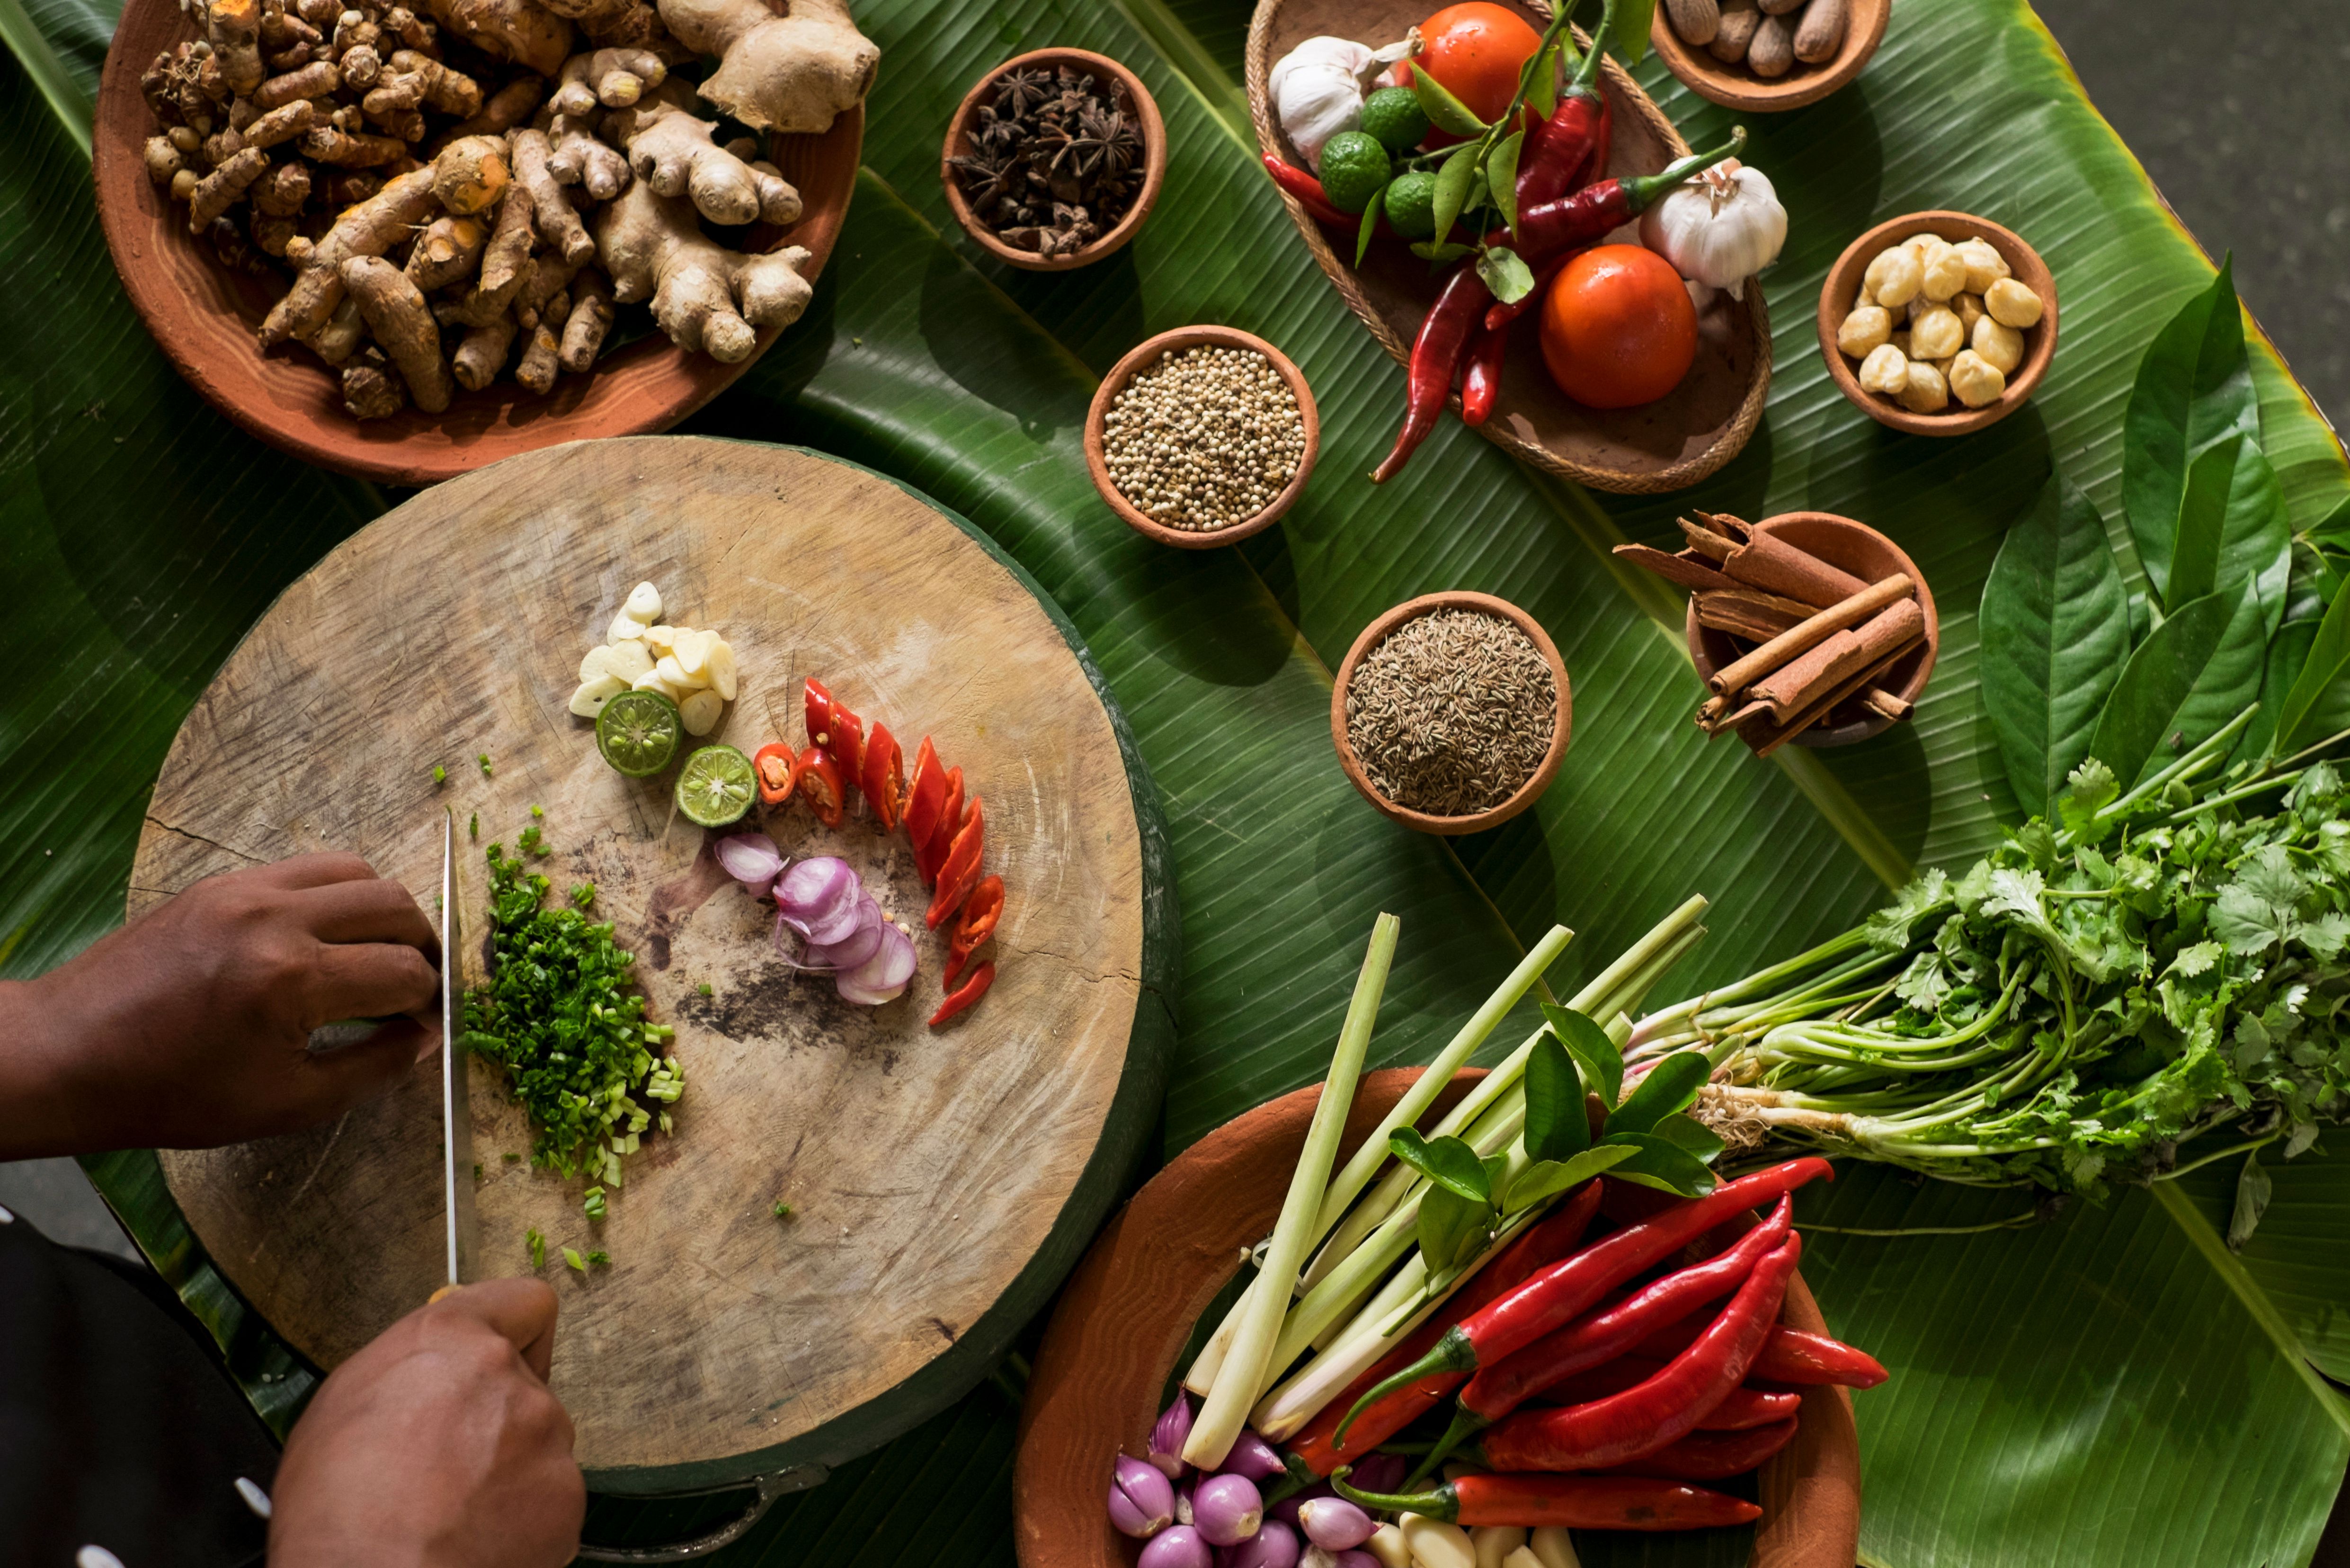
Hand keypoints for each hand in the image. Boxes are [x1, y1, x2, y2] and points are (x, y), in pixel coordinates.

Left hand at [0, 852, 439, 1157]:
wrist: (68, 1054)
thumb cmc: (172, 1094)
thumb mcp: (286, 1105)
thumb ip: (372, 1069)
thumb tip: (424, 1037)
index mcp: (292, 981)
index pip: (404, 973)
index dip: (429, 1004)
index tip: (425, 1026)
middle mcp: (275, 919)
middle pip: (395, 906)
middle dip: (422, 950)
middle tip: (416, 988)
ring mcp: (245, 890)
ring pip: (358, 871)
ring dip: (384, 913)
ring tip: (377, 954)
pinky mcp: (221, 880)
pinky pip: (307, 867)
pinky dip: (337, 896)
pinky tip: (325, 937)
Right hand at [270, 1279, 583, 1567]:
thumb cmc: (334, 1509)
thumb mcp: (342, 1405)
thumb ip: (408, 1368)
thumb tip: (434, 1371)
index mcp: (451, 1340)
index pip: (524, 1302)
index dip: (513, 1332)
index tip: (500, 1357)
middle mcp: (507, 1376)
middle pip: (525, 1385)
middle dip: (496, 1417)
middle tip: (447, 1462)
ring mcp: (544, 1436)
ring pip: (537, 1443)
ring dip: (508, 1469)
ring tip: (452, 1509)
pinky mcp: (566, 1495)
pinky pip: (549, 1498)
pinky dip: (522, 1518)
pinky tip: (475, 1537)